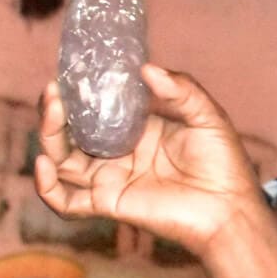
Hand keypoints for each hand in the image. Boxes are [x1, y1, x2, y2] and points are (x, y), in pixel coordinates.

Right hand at [36, 65, 276, 277]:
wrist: (230, 210)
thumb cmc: (225, 166)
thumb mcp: (208, 117)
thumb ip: (181, 90)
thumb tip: (146, 67)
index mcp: (138, 132)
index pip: (97, 111)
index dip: (80, 95)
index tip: (70, 75)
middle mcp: (118, 155)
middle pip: (70, 135)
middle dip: (56, 112)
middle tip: (54, 91)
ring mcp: (111, 180)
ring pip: (62, 161)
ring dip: (48, 137)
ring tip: (53, 110)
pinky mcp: (109, 204)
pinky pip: (66, 202)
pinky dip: (47, 186)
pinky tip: (46, 162)